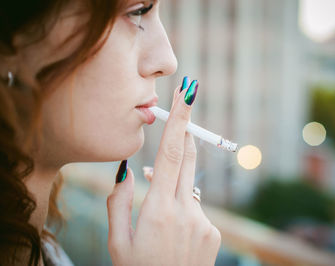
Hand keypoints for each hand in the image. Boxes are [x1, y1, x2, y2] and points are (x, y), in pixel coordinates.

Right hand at [106, 83, 220, 265]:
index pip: (172, 153)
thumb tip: (129, 169)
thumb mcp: (117, 242)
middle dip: (184, 133)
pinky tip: (173, 232)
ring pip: (188, 187)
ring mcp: (204, 222)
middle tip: (181, 115)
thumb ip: (119, 202)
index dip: (180, 120)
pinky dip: (183, 208)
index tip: (188, 93)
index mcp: (159, 210)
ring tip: (158, 215)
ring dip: (173, 187)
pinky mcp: (213, 231)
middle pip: (187, 158)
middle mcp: (186, 211)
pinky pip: (196, 207)